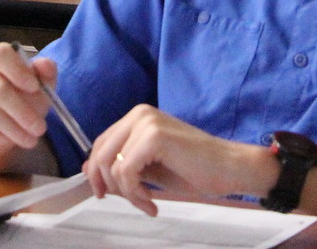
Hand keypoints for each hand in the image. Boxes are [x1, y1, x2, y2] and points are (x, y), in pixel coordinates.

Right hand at [0, 42, 54, 166]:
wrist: (2, 128)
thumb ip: (45, 73)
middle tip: (40, 128)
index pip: (0, 55)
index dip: (17, 70)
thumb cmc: (23, 99)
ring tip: (30, 139)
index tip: (35, 88)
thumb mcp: (40, 86)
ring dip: (13, 128)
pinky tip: (7, 141)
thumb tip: (45, 65)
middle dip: (22, 111)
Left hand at [85, 105, 272, 216]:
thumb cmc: (195, 169)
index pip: (101, 143)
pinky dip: (135, 194)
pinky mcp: (154, 136)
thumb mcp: (149, 169)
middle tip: (130, 201)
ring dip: (127, 194)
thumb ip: (120, 165)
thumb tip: (88, 168)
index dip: (97, 172)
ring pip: (110, 165)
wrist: (229, 168)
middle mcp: (139, 114)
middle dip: (108, 185)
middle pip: (99, 153)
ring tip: (148, 203)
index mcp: (138, 118)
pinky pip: (125, 171)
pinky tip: (151, 201)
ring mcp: (146, 122)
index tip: (105, 192)